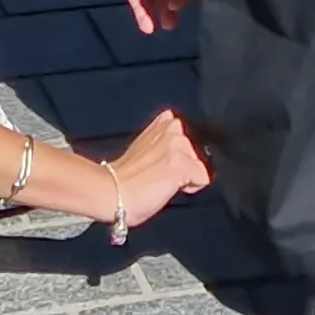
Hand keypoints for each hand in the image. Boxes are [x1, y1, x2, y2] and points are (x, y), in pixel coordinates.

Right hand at [102, 108, 211, 239]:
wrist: (112, 192)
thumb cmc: (124, 177)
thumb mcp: (143, 146)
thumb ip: (160, 139)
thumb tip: (171, 145)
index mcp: (165, 122)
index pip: (189, 138)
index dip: (180, 156)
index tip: (163, 165)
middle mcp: (173, 128)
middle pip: (196, 154)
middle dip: (185, 166)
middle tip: (160, 176)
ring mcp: (179, 146)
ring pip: (199, 166)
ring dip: (187, 177)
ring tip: (162, 182)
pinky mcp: (182, 165)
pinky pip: (202, 180)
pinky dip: (191, 188)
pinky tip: (170, 188)